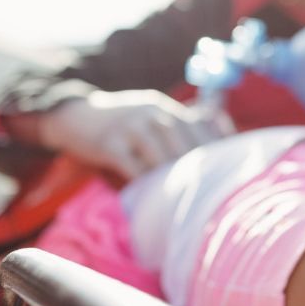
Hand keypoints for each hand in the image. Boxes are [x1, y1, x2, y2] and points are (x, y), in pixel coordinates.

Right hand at [40, 89, 232, 179]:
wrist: (76, 116)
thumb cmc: (122, 124)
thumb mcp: (150, 113)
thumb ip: (180, 122)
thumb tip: (219, 128)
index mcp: (164, 107)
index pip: (199, 125)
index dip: (216, 147)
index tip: (228, 170)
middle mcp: (150, 112)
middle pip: (184, 141)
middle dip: (198, 168)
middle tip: (210, 192)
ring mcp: (129, 126)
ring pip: (161, 156)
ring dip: (173, 178)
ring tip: (184, 198)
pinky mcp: (109, 143)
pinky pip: (133, 167)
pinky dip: (145, 183)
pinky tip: (152, 195)